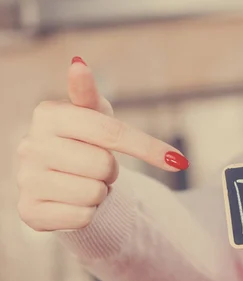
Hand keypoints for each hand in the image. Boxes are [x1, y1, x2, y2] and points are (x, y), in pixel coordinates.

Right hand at [16, 57, 187, 231]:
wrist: (61, 180)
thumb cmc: (85, 142)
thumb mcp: (94, 116)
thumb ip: (89, 94)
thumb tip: (78, 64)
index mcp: (48, 115)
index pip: (111, 132)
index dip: (148, 148)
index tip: (178, 161)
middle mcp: (29, 145)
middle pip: (104, 165)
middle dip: (111, 170)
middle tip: (98, 167)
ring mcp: (26, 180)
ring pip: (95, 193)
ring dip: (100, 193)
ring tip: (84, 182)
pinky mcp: (30, 212)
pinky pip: (83, 217)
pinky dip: (89, 213)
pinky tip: (74, 201)